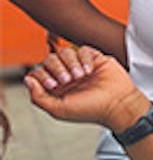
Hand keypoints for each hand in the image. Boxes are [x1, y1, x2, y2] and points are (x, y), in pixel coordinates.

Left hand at [24, 45, 145, 131]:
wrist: (117, 104)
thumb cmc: (91, 110)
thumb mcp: (59, 110)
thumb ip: (38, 97)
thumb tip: (27, 79)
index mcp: (55, 88)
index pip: (38, 72)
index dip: (42, 75)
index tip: (54, 85)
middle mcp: (66, 75)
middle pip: (50, 59)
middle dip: (58, 68)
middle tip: (69, 80)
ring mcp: (80, 66)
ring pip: (66, 52)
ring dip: (71, 63)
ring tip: (81, 76)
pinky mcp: (94, 58)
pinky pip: (83, 49)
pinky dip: (84, 58)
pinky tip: (90, 70)